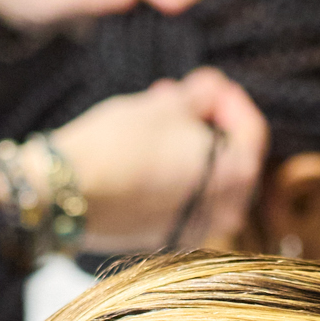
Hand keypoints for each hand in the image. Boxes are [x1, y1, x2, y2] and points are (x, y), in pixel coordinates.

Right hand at [54, 69, 268, 252]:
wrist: (67, 195)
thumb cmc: (120, 145)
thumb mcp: (166, 105)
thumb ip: (202, 93)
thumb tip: (213, 87)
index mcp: (237, 177)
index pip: (252, 131)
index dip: (230, 99)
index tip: (208, 82)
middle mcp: (224, 212)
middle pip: (229, 158)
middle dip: (207, 121)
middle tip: (181, 96)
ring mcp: (194, 230)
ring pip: (203, 180)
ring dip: (188, 145)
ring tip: (158, 118)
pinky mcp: (164, 238)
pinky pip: (181, 199)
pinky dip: (173, 173)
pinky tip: (148, 151)